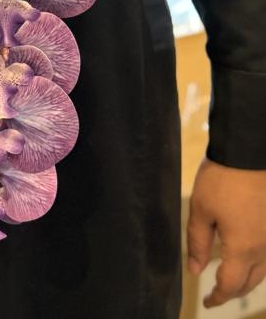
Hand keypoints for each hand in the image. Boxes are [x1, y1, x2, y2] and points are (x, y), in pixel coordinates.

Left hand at [187, 155, 265, 308]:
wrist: (251, 152)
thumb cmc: (223, 179)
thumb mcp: (201, 209)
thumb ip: (197, 242)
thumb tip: (195, 270)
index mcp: (243, 249)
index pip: (230, 285)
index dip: (218, 297)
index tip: (208, 302)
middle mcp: (264, 249)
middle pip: (250, 283)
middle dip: (232, 291)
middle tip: (218, 293)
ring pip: (264, 271)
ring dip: (248, 279)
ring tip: (232, 278)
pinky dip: (258, 264)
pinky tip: (248, 256)